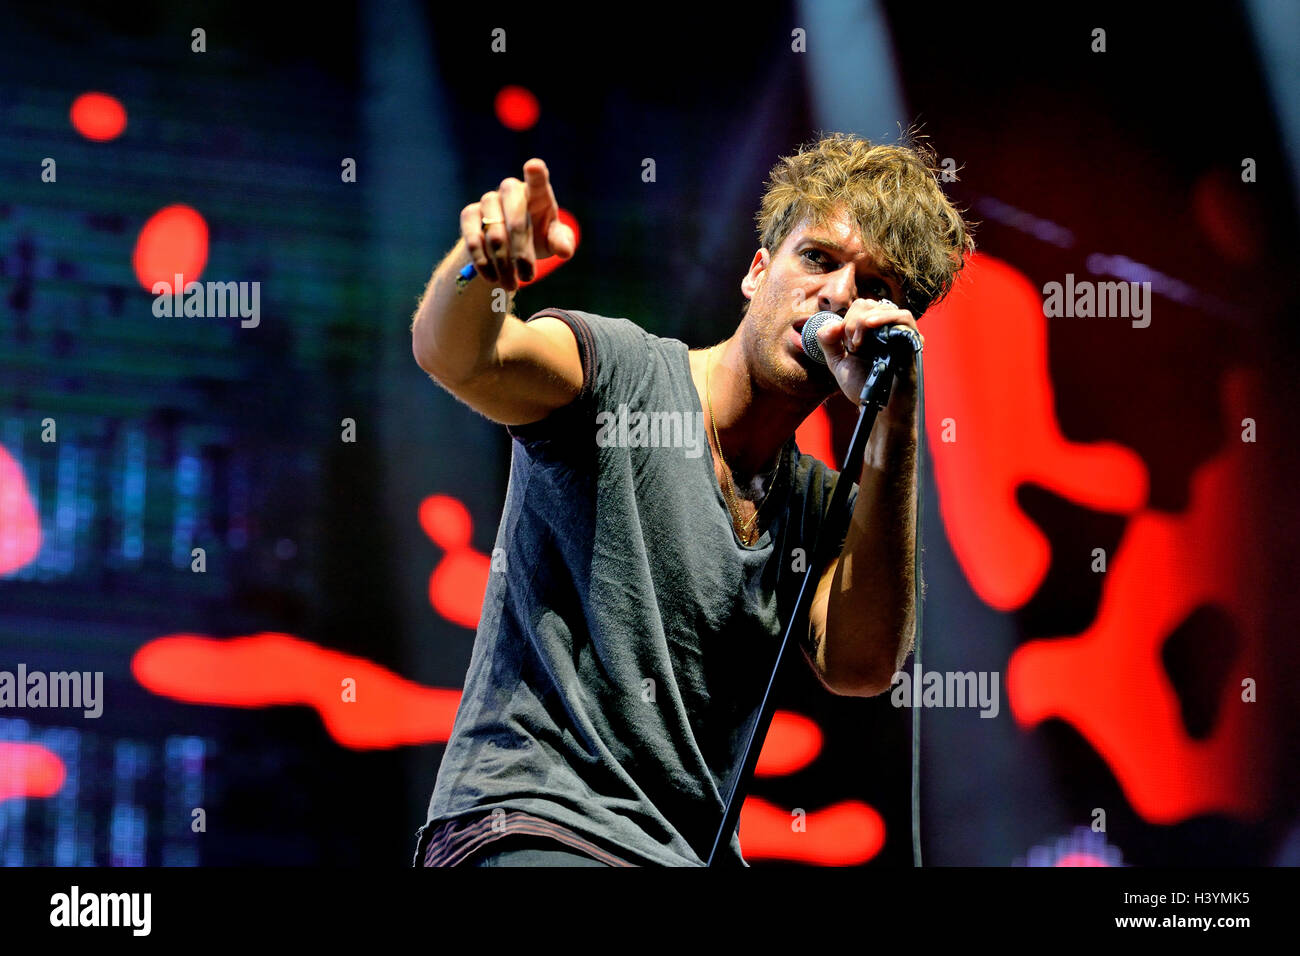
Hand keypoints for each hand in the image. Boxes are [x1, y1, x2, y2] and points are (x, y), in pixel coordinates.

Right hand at [460, 158, 575, 290]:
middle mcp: (510, 190)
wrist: (508, 245)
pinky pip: (473, 240)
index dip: (535, 173)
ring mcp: (488, 200)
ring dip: (503, 265)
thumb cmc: (538, 237)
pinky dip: (482, 262)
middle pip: (516, 220)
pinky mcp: (469, 214)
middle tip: (529, 278)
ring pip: (494, 235)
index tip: (533, 166)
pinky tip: (491, 278)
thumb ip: (561, 242)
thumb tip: (565, 251)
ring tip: (511, 285)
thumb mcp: (553, 241)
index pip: (537, 179)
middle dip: (522, 253)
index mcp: (536, 192)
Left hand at [815, 298, 923, 414]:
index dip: (846, 320)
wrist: (877, 407)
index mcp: (871, 331)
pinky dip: (885, 317)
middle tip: (852, 346)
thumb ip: (828, 342)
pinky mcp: (913, 341)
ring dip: (863, 321)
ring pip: (884, 308)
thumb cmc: (863, 386)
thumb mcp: (838, 363)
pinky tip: (869, 325)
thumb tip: (829, 324)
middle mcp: (887, 329)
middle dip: (851, 322)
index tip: (845, 344)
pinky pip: (904, 318)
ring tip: (857, 344)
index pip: (859, 307)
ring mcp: (901, 334)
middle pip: (868, 304)